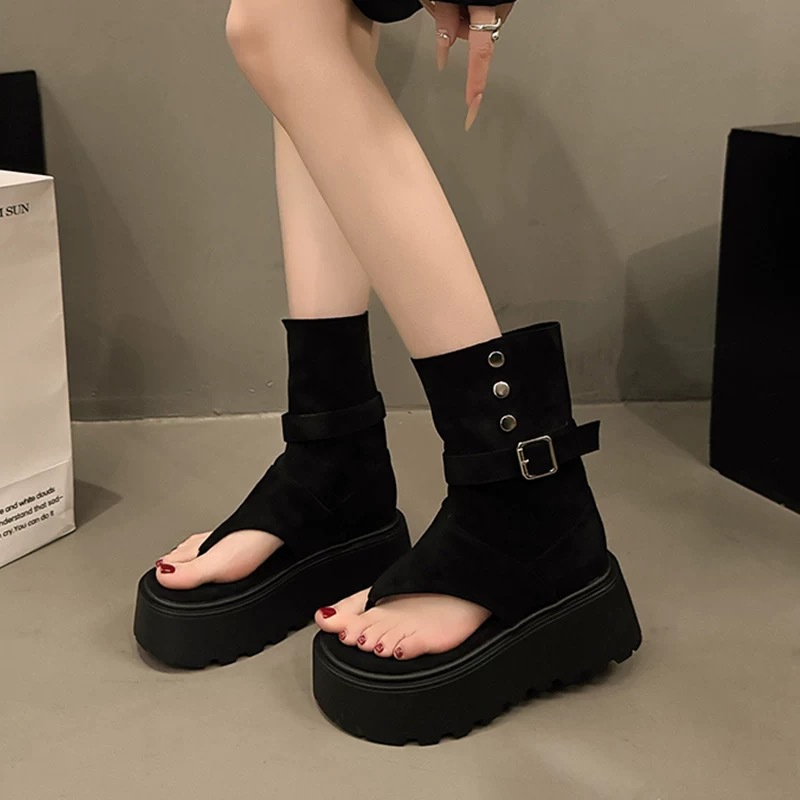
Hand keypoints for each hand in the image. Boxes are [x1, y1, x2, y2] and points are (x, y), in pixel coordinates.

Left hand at [419, 2, 514, 129]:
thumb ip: (445, 18)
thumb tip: (445, 47)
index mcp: (486, 7)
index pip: (480, 55)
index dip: (475, 84)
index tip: (472, 109)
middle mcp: (499, 7)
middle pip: (473, 37)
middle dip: (456, 29)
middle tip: (442, 6)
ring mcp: (501, 3)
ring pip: (475, 25)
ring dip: (460, 16)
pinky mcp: (498, 0)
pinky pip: (479, 13)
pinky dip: (468, 9)